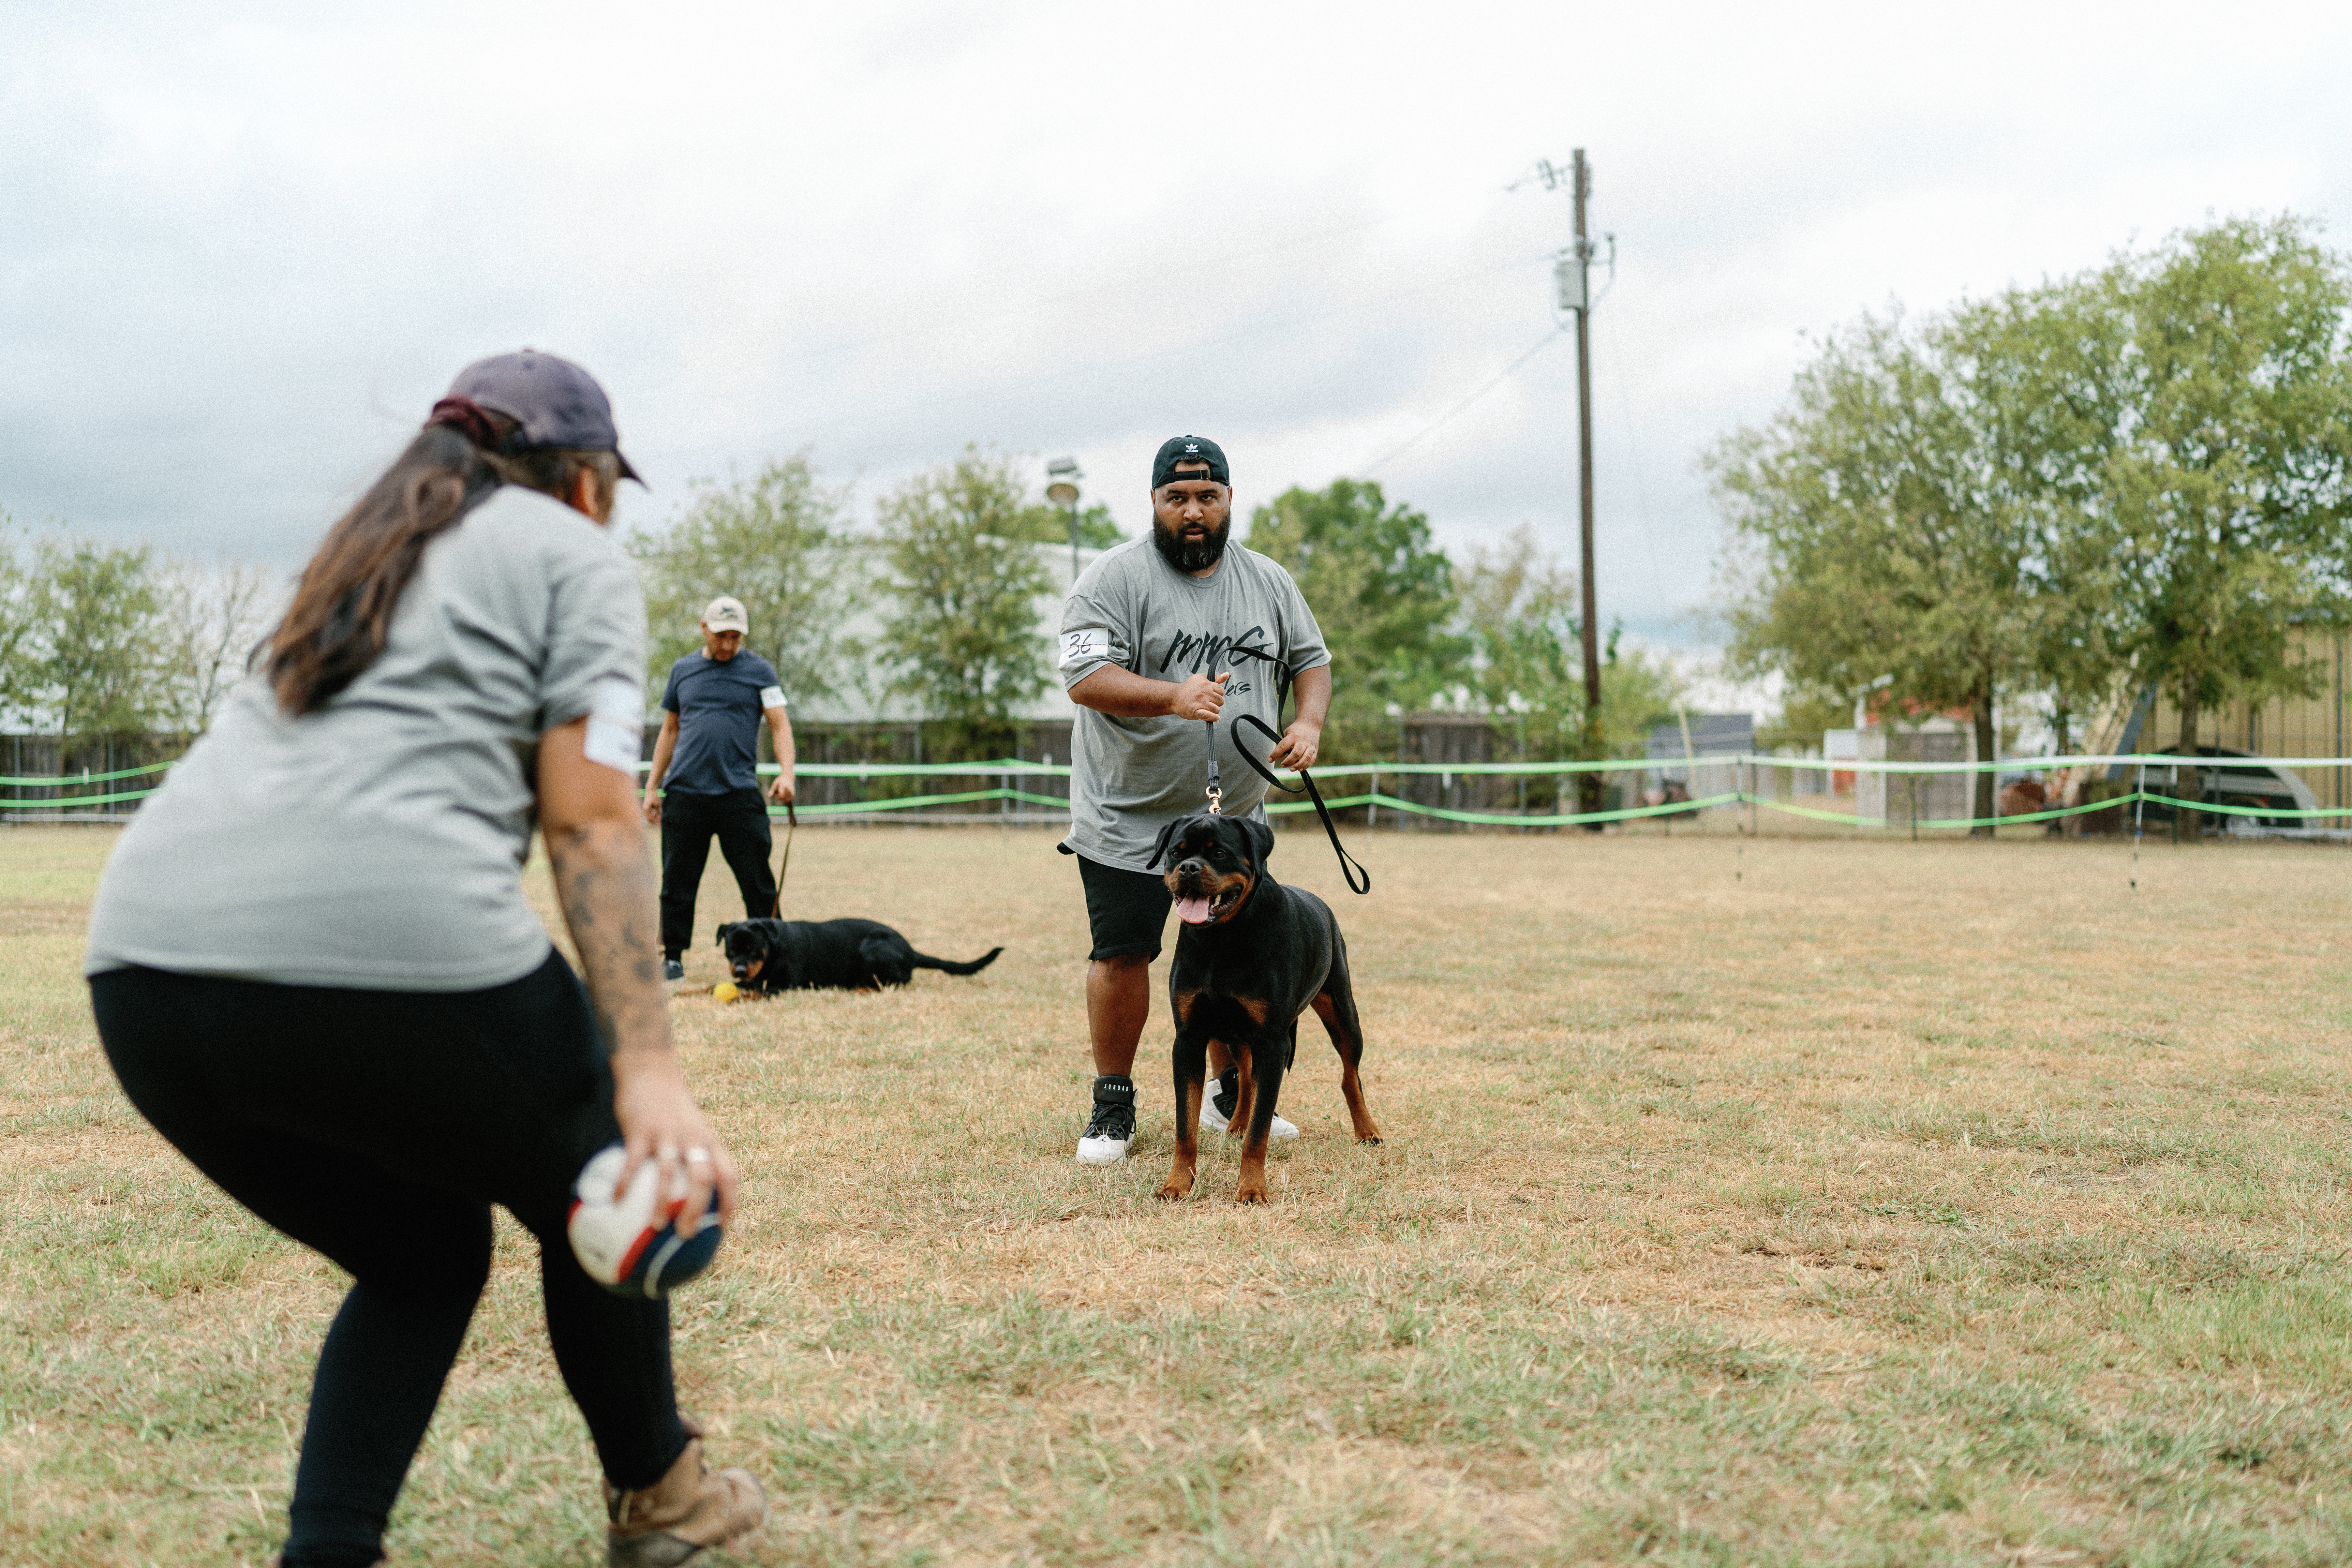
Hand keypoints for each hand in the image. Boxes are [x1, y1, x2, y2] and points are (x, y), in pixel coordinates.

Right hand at [612, 1057, 738, 1233]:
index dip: (731, 1202)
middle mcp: (693, 1139)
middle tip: (687, 1235)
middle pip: (704, 1179)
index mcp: (709, 1140)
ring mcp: (667, 1135)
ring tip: (657, 1227)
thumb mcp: (693, 1126)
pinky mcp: (640, 1130)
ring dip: (664, 1203)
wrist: (651, 1068)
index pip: (730, 1175)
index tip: (724, 1226)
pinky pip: (633, 1163)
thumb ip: (695, 1154)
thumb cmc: (672, 1104)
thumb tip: (689, 1192)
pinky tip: (614, 1203)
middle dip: (699, 1210)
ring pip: (669, 1174)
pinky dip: (624, 1184)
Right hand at [640, 790, 661, 824]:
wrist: (651, 789)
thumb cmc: (654, 796)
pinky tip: (658, 814)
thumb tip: (659, 817)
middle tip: (660, 821)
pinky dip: (653, 815)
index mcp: (646, 809)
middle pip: (648, 819)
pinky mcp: (646, 807)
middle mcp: (644, 809)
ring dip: (654, 818)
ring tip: (660, 817)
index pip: (650, 818)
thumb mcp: (657, 804)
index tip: (660, 821)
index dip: (655, 821)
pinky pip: (649, 813)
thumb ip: (658, 811)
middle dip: (654, 820)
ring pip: (649, 816)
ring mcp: (645, 808)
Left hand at [765, 775, 795, 804]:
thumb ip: (772, 790)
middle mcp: (788, 789)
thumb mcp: (775, 784)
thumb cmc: (780, 780)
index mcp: (783, 786)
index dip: (777, 796)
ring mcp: (791, 792)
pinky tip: (783, 795)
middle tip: (776, 794)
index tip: (775, 794)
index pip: (781, 795)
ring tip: (780, 794)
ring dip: (782, 799)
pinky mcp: (793, 794)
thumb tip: (768, 796)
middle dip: (779, 798)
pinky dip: (785, 799)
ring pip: (786, 800)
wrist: (788, 777)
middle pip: (783, 798)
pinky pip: (788, 800)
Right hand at [1166, 670, 1229, 721]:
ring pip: (1216, 710)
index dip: (1218, 694)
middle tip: (1208, 703)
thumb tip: (1227, 674)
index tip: (1212, 695)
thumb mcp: (1201, 678)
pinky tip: (1214, 717)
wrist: (1174, 697)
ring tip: (1207, 709)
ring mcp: (1200, 702)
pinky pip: (1210, 716)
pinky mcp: (1196, 712)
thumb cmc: (1189, 687)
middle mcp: (1204, 693)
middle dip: (1217, 703)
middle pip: (1221, 701)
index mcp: (1206, 684)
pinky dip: (1213, 718)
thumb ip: (1216, 677)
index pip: (1222, 691)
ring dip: (1214, 711)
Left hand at [1266, 719, 1321, 769]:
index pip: (1283, 746)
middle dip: (1288, 761)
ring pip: (1306, 758)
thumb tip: (1279, 757)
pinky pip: (1312, 760)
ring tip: (1291, 769)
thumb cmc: (1295, 731)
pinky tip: (1300, 769)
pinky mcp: (1315, 750)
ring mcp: (1310, 746)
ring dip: (1298, 765)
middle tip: (1282, 765)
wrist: (1310, 724)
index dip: (1275, 753)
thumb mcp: (1286, 733)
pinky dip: (1306, 766)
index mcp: (1293, 736)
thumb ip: (1282, 745)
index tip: (1270, 760)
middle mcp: (1302, 741)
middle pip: (1296, 753)